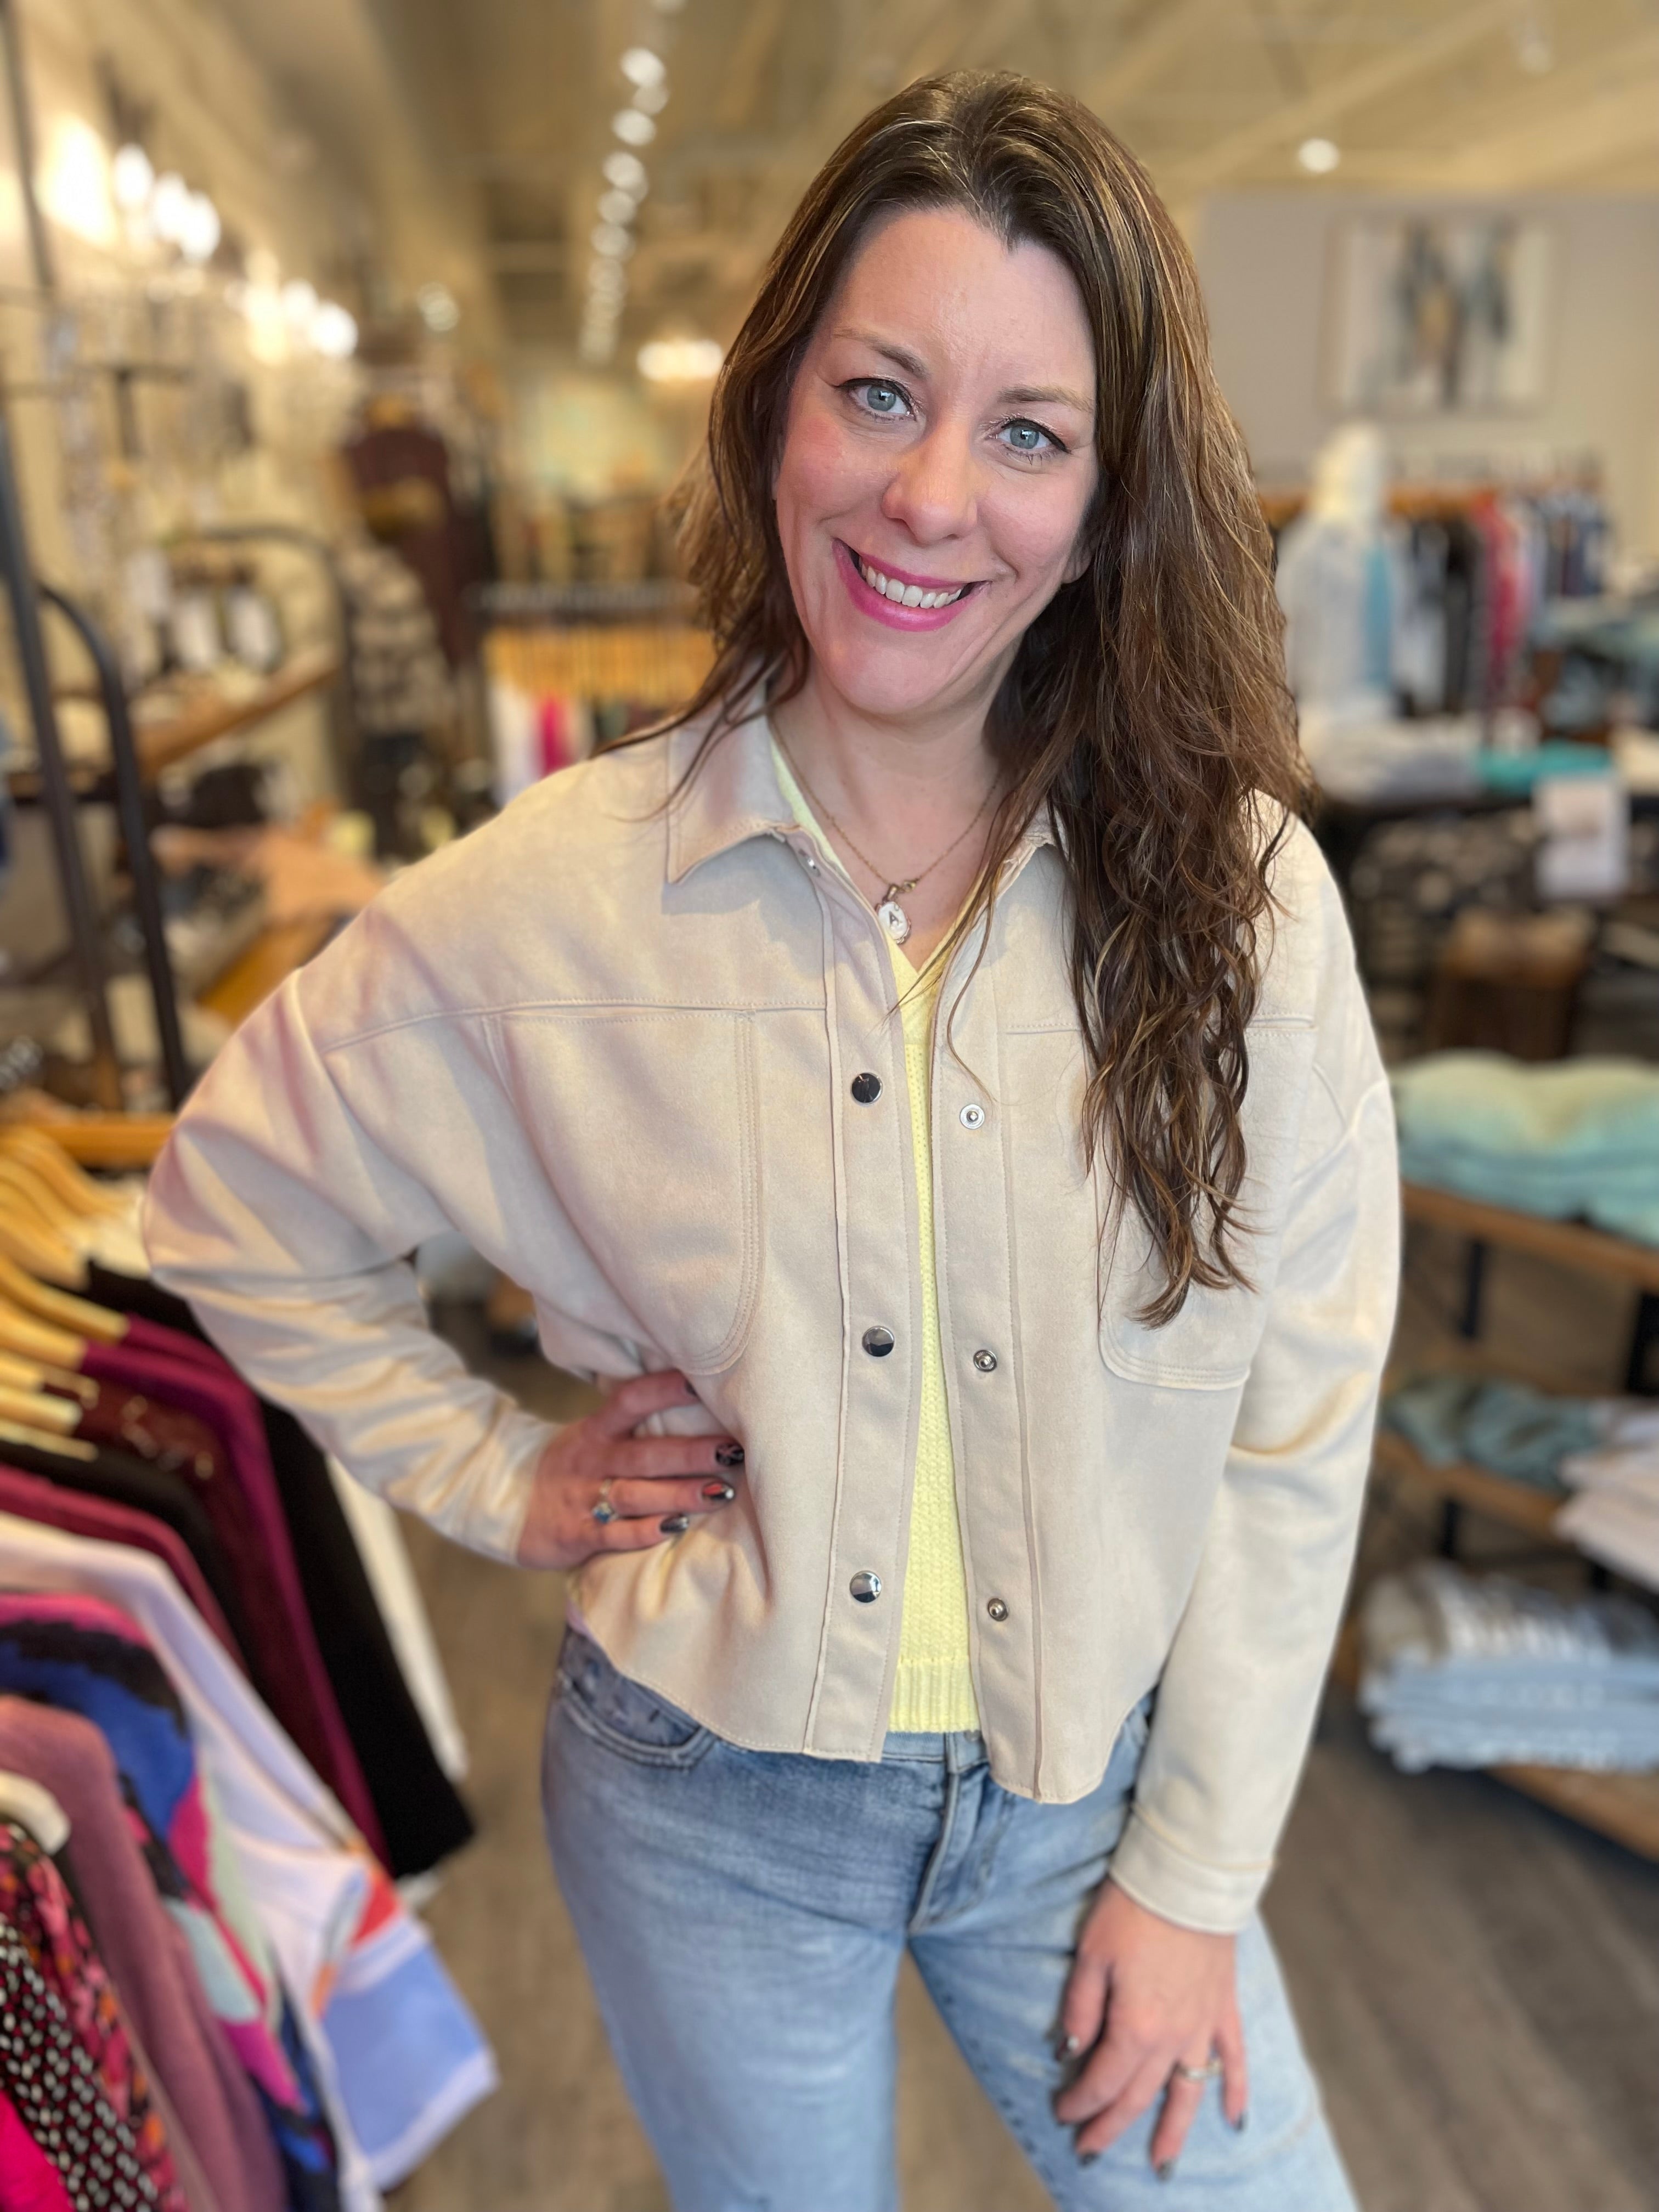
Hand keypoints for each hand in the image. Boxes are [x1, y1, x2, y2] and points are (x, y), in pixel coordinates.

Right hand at [515, 1370, 742, 1570]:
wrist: (507, 1505)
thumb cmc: (571, 1468)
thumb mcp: (592, 1436)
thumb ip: (632, 1423)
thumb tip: (694, 1395)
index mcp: (596, 1430)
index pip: (629, 1401)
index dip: (662, 1390)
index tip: (698, 1382)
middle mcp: (591, 1461)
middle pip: (645, 1454)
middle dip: (691, 1453)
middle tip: (732, 1449)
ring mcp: (583, 1498)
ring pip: (636, 1494)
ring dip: (680, 1493)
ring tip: (721, 1492)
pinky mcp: (578, 1535)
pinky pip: (615, 1534)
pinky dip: (645, 1531)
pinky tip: (676, 1526)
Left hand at [1052, 1879, 1246, 2176]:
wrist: (1188, 1877)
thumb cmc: (1132, 1908)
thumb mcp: (1091, 1955)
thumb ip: (1081, 2008)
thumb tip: (1069, 2051)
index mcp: (1135, 2026)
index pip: (1104, 2080)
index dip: (1081, 2101)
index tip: (1062, 2113)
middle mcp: (1172, 2037)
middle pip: (1139, 2095)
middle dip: (1112, 2125)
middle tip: (1089, 2151)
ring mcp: (1203, 2025)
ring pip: (1188, 2092)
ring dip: (1173, 2131)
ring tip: (1161, 2165)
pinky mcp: (1224, 2006)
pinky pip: (1233, 2059)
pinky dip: (1235, 2090)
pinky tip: (1234, 2119)